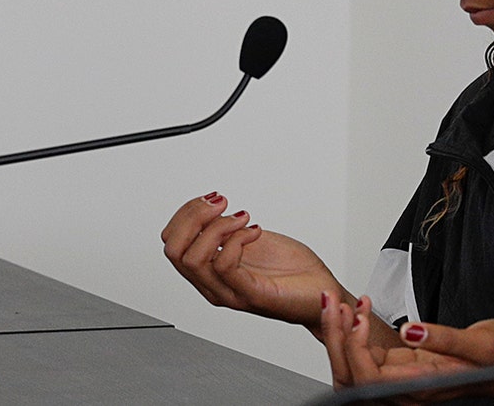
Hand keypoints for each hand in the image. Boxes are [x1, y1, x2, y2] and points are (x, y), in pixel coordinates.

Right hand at [160, 192, 341, 327]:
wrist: (322, 294)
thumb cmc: (293, 271)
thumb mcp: (253, 239)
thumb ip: (230, 229)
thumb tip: (215, 207)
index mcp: (210, 270)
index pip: (172, 242)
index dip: (186, 213)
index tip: (212, 198)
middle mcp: (213, 284)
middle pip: (173, 250)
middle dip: (193, 216)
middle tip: (221, 203)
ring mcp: (230, 292)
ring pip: (193, 259)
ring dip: (216, 227)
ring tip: (243, 217)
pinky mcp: (251, 295)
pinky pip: (224, 266)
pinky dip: (237, 240)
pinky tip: (255, 231)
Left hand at [321, 294, 493, 402]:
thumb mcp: (478, 341)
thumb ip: (443, 338)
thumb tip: (410, 331)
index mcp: (422, 385)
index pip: (370, 377)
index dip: (356, 348)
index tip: (358, 315)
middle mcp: (406, 388)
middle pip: (352, 375)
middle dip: (335, 338)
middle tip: (331, 301)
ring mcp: (401, 378)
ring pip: (354, 367)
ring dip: (340, 336)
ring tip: (336, 302)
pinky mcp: (401, 365)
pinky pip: (366, 356)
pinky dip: (354, 332)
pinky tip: (358, 308)